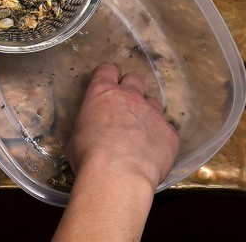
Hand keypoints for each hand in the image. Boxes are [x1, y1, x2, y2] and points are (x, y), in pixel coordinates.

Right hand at [66, 63, 179, 189]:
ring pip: (153, 104)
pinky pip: (166, 131)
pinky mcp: (170, 133)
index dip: (107, 76)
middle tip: (125, 108)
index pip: (107, 70)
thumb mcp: (76, 138)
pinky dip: (160, 139)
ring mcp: (153, 113)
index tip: (106, 86)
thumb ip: (88, 127)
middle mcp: (130, 97)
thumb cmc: (89, 156)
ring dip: (147, 114)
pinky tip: (152, 154)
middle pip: (135, 79)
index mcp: (102, 93)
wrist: (118, 176)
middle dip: (131, 90)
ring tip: (140, 135)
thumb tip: (91, 135)